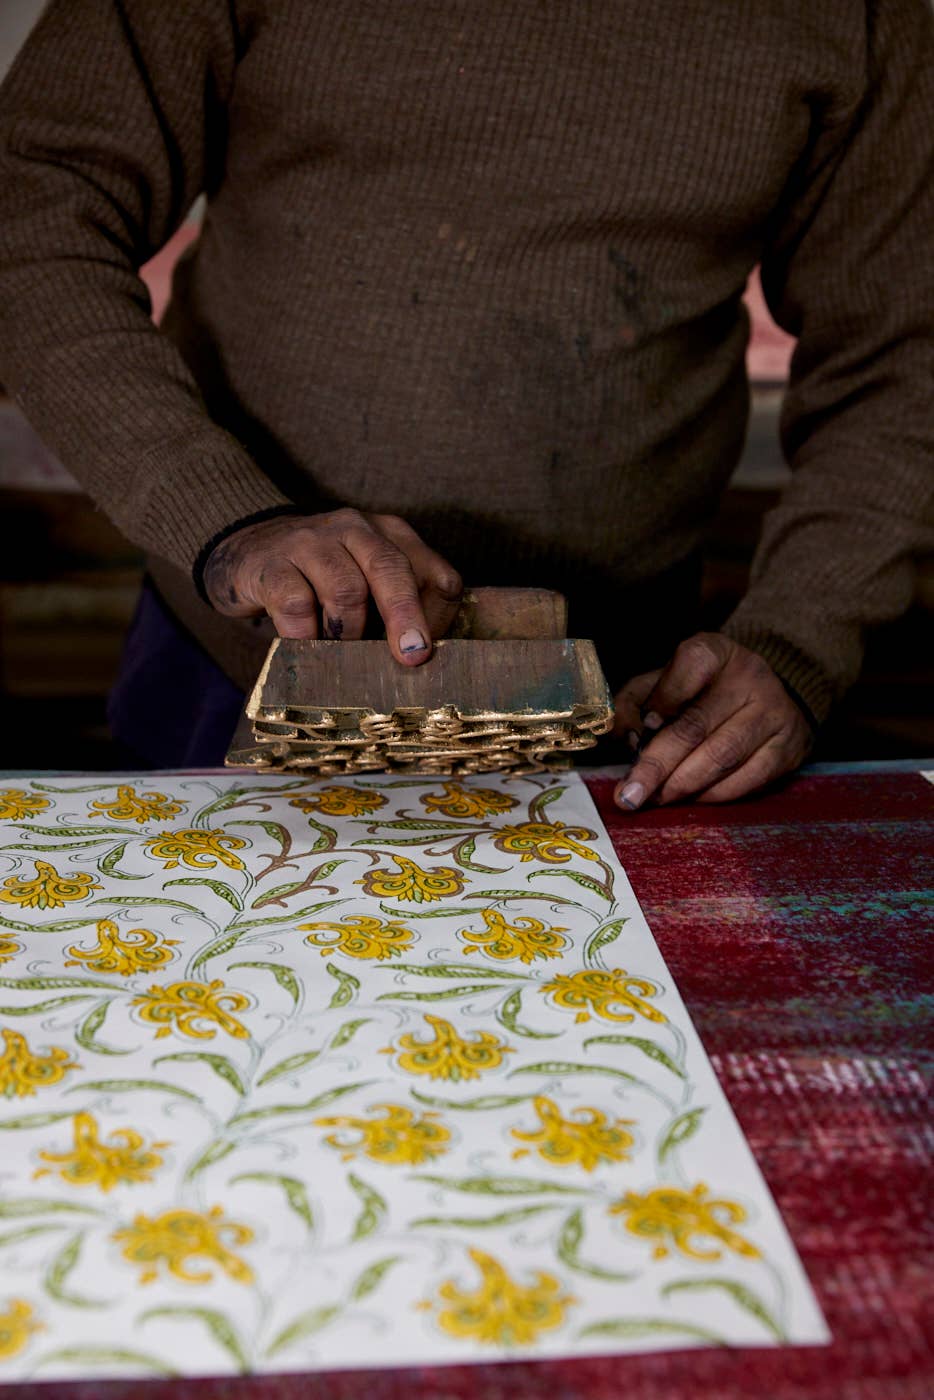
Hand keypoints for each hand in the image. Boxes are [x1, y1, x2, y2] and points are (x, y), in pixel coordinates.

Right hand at [203, 509, 462, 665]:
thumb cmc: (321, 579)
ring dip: (350, 632)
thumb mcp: (367, 581)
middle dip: (405, 616)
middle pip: (390, 568)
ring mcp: (310, 542)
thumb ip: (397, 608)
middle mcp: (354, 529)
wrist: (247, 549)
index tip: (429, 653)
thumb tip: (419, 659)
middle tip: (412, 656)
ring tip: (344, 655)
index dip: (436, 616)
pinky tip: (307, 648)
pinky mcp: (271, 565)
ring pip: (345, 588)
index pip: (432, 572)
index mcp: (389, 535)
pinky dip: (306, 635)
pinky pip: (295, 603)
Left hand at [612, 633, 812, 807]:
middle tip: (630, 794)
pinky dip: (713, 795)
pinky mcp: (788, 748)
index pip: (690, 665)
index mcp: (717, 652)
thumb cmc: (703, 693)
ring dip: (681, 786)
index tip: (642, 729)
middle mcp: (750, 678)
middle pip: (696, 725)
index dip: (663, 699)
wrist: (769, 699)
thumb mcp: (665, 683)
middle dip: (657, 765)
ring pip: (721, 757)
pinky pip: (746, 780)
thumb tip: (625, 737)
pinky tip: (691, 799)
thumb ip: (636, 703)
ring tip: (654, 799)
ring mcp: (774, 713)